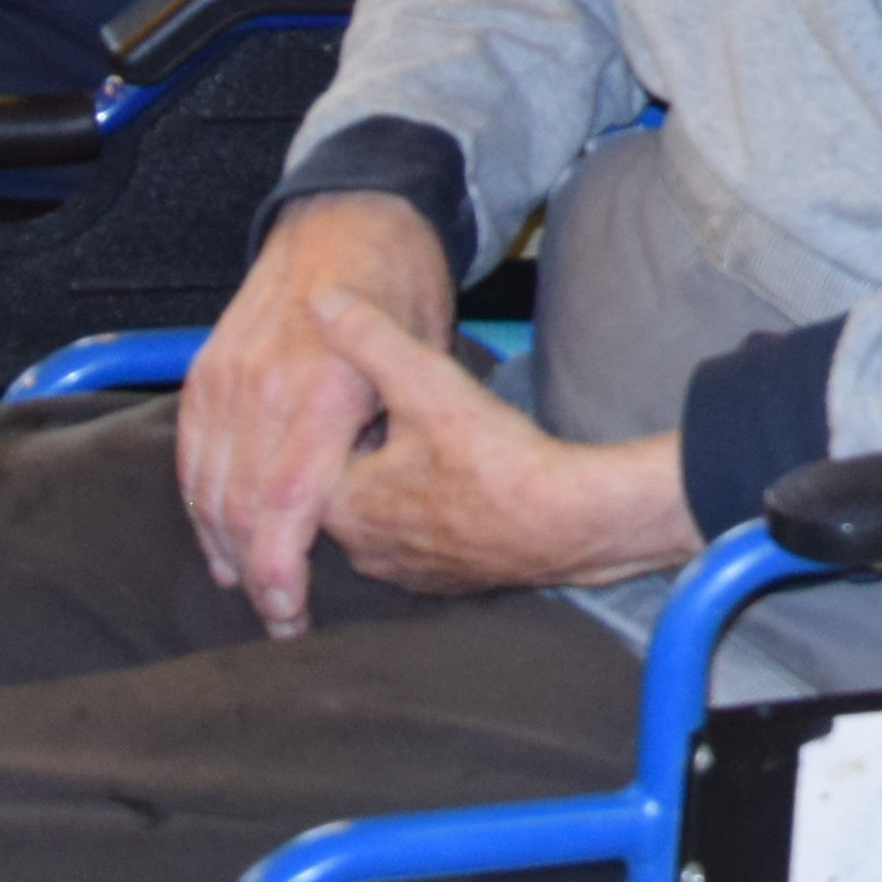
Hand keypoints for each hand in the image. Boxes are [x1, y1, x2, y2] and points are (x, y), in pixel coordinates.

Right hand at [182, 191, 452, 637]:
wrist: (349, 215)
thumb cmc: (402, 286)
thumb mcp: (424, 355)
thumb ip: (390, 433)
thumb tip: (368, 505)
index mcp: (325, 388)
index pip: (286, 504)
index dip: (281, 569)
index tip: (291, 614)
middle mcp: (265, 387)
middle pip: (240, 508)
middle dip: (257, 576)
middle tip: (281, 623)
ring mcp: (227, 378)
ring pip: (208, 488)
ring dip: (225, 548)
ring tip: (254, 593)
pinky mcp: (206, 373)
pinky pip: (190, 455)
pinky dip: (200, 504)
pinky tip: (220, 541)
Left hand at [304, 289, 699, 597]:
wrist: (570, 524)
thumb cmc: (494, 457)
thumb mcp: (426, 381)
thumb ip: (369, 337)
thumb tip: (319, 297)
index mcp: (343, 507)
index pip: (311, 458)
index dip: (341, 418)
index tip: (370, 394)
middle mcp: (363, 551)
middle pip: (346, 488)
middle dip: (367, 452)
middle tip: (402, 414)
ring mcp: (406, 572)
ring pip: (383, 517)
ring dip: (398, 486)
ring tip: (432, 448)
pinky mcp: (445, 585)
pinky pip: (420, 543)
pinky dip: (430, 516)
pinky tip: (462, 486)